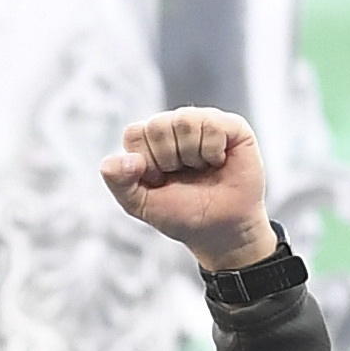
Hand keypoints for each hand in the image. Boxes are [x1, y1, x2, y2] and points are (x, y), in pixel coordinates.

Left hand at [101, 106, 278, 271]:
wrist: (220, 230)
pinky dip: (213, 152)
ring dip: (191, 156)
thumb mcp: (140, 204)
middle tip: (182, 176)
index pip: (134, 133)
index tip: (159, 181)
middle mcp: (175, 125)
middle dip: (167, 160)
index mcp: (149, 140)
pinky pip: (211, 125)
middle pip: (157, 125)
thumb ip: (119, 182)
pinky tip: (218, 162)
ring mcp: (202, 121)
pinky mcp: (231, 125)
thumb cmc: (181, 213)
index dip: (145, 162)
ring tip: (201, 169)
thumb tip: (126, 159)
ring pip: (184, 120)